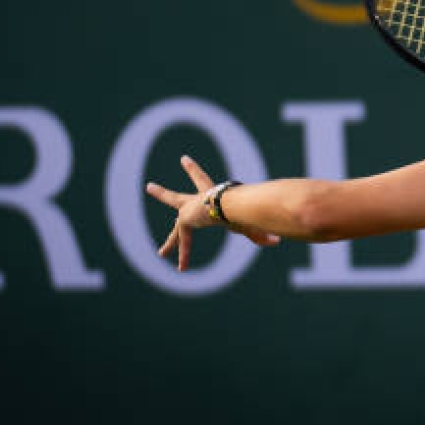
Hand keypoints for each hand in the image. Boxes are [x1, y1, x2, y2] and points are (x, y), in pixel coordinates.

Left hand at [145, 155, 280, 271]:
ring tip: (147, 198)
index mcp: (214, 196)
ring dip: (160, 202)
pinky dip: (184, 254)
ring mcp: (190, 207)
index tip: (182, 159)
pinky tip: (181, 265)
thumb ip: (259, 235)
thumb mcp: (248, 225)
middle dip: (164, 193)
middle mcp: (198, 200)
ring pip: (171, 208)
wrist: (231, 206)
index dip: (193, 171)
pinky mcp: (186, 218)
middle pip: (177, 198)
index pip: (203, 181)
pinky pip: (183, 239)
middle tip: (149, 185)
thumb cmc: (243, 212)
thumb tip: (277, 241)